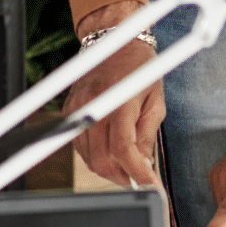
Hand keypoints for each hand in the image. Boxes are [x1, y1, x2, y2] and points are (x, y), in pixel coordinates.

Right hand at [68, 2, 164, 187]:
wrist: (113, 41)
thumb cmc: (139, 68)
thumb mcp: (156, 99)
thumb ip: (148, 133)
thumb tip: (144, 163)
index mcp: (120, 102)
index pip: (124, 149)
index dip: (137, 173)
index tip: (150, 185)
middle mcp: (95, 107)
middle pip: (103, 160)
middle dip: (123, 178)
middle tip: (139, 180)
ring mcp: (78, 110)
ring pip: (88, 158)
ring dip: (109, 170)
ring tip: (126, 169)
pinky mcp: (69, 112)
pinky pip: (78, 147)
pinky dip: (94, 157)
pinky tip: (109, 154)